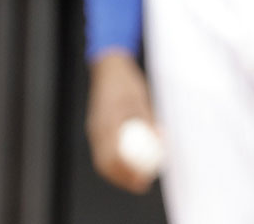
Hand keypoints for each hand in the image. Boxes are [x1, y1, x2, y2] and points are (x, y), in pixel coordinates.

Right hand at [85, 51, 157, 193]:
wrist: (109, 69)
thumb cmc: (126, 83)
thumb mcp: (141, 102)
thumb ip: (147, 122)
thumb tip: (159, 142)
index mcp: (106, 123)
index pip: (112, 156)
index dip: (126, 173)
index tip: (142, 181)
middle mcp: (97, 129)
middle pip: (104, 163)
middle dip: (121, 178)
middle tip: (141, 185)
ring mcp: (95, 129)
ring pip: (101, 160)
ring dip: (118, 172)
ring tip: (137, 178)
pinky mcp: (97, 128)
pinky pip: (103, 151)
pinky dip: (115, 161)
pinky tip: (130, 163)